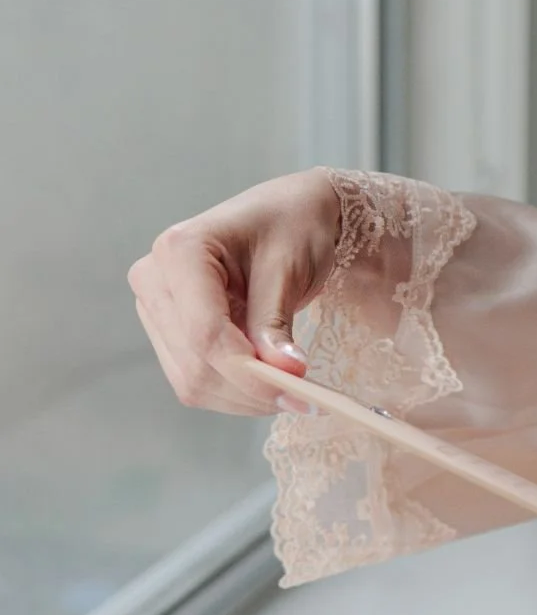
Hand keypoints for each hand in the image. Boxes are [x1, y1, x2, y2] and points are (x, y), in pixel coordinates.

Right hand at [128, 170, 345, 414]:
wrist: (286, 216)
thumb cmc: (291, 227)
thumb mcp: (289, 268)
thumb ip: (276, 322)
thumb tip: (284, 372)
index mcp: (179, 250)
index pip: (204, 331)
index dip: (247, 370)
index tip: (295, 387)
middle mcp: (154, 279)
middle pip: (194, 361)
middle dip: (249, 388)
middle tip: (304, 398)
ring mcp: (155, 308)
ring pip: (191, 379)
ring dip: (243, 397)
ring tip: (293, 391)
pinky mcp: (167, 331)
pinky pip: (194, 378)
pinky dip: (235, 392)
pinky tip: (269, 384)